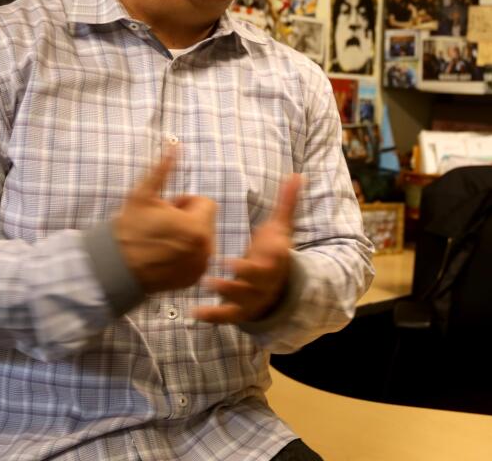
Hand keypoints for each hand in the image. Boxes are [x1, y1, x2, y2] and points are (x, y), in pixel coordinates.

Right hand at [112, 147, 216, 293]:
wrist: (115, 267)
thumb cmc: (129, 229)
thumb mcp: (144, 195)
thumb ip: (163, 169)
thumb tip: (175, 144)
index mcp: (198, 227)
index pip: (205, 203)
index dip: (185, 203)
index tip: (166, 210)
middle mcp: (205, 249)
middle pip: (205, 221)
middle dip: (187, 219)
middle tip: (162, 225)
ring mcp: (200, 266)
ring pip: (202, 239)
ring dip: (187, 236)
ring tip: (162, 240)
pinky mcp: (193, 279)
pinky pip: (198, 258)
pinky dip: (186, 254)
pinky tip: (164, 255)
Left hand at [195, 174, 300, 323]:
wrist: (280, 284)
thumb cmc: (273, 249)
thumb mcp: (281, 226)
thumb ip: (286, 202)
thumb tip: (296, 174)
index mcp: (276, 260)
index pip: (272, 260)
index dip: (259, 260)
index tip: (236, 259)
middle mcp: (267, 281)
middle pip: (255, 282)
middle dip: (237, 279)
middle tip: (213, 275)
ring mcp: (255, 297)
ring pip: (242, 299)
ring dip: (225, 294)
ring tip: (205, 284)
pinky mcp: (242, 311)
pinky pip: (228, 316)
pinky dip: (213, 316)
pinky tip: (195, 313)